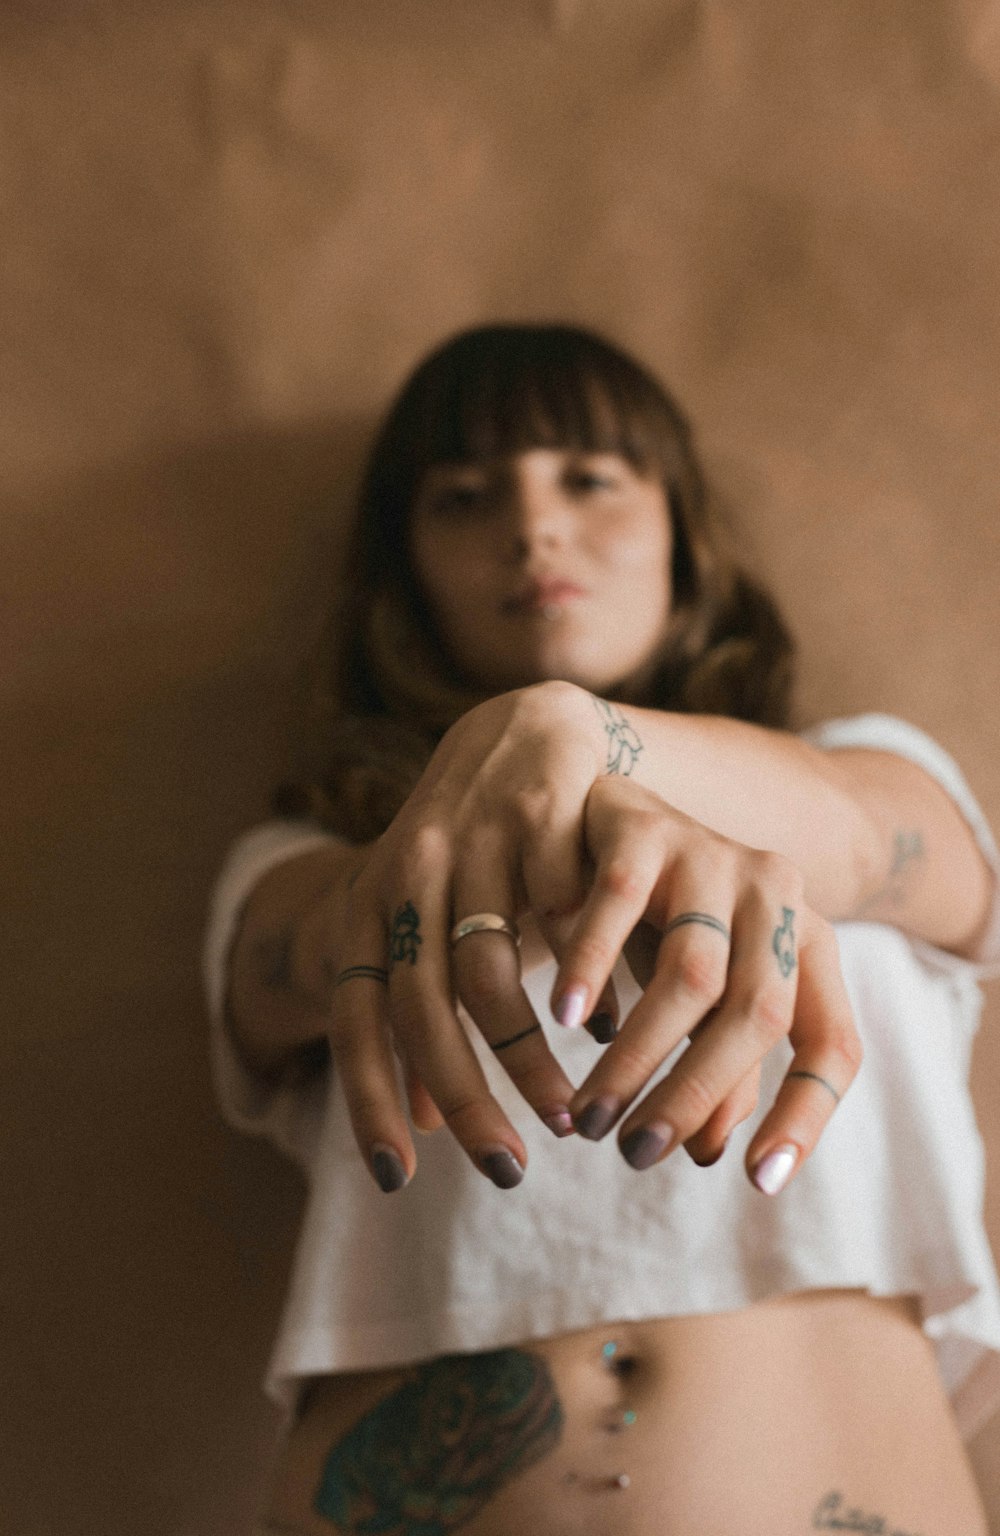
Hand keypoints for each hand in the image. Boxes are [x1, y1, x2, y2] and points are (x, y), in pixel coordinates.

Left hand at [314, 681, 618, 1189]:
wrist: (520, 733)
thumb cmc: (476, 860)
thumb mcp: (432, 929)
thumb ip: (424, 1016)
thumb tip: (420, 1126)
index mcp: (369, 906)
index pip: (351, 1018)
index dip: (367, 1100)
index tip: (397, 1180)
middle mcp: (405, 873)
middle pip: (420, 1007)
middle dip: (464, 1096)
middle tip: (509, 1166)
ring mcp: (469, 840)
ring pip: (487, 970)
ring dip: (525, 1054)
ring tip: (567, 1111)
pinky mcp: (536, 812)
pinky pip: (555, 915)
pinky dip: (582, 979)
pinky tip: (610, 1029)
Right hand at [554, 775, 861, 1191]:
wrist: (608, 802)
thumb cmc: (657, 920)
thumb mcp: (697, 998)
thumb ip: (715, 1065)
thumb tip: (711, 1153)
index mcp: (805, 939)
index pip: (833, 1041)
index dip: (806, 1115)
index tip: (757, 1182)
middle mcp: (775, 892)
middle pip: (758, 1013)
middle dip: (696, 1094)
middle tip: (635, 1154)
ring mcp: (712, 852)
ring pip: (693, 974)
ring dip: (640, 1056)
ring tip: (588, 1115)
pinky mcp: (644, 825)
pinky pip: (619, 903)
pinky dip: (592, 967)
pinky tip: (564, 1019)